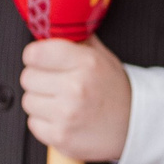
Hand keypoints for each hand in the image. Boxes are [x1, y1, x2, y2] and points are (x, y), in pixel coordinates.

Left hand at [18, 36, 131, 163]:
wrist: (135, 125)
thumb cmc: (116, 91)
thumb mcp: (103, 57)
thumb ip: (77, 41)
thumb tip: (51, 27)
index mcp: (87, 63)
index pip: (35, 53)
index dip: (36, 56)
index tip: (42, 60)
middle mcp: (76, 88)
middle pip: (27, 77)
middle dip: (39, 79)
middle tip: (58, 84)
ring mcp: (67, 114)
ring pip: (28, 101)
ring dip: (41, 102)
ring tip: (62, 102)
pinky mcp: (60, 136)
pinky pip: (33, 123)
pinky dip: (44, 122)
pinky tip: (62, 118)